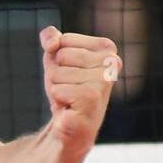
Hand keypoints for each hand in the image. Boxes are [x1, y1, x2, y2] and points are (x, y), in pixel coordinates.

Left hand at [40, 25, 120, 158]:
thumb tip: (52, 42)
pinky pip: (57, 91)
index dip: (58, 58)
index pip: (63, 40)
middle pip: (61, 56)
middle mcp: (111, 63)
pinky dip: (57, 100)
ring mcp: (104, 83)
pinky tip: (71, 109)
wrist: (70, 124)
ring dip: (57, 88)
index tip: (70, 73)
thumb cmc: (66, 87)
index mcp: (106, 48)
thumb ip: (51, 38)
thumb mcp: (55, 57)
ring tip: (70, 99)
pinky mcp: (92, 100)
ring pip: (57, 73)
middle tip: (69, 89)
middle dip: (57, 74)